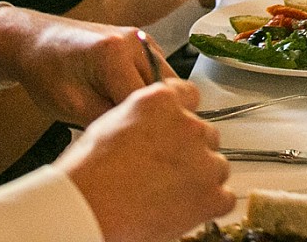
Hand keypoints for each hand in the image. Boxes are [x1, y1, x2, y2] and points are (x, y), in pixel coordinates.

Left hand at [0, 8, 168, 125]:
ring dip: (153, 101)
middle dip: (154, 113)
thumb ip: (109, 120)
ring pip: (167, 81)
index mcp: (116, 54)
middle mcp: (136, 41)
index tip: (137, 145)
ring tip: (125, 117)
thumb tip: (138, 137)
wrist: (34, 42)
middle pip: (167, 89)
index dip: (145, 126)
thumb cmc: (45, 72)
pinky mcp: (143, 42)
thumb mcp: (72, 106)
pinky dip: (147, 90)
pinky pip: (158, 72)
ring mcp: (142, 39)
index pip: (150, 101)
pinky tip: (124, 100)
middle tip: (132, 134)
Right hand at [56, 81, 233, 241]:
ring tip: (165, 195)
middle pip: (204, 134)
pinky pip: (223, 199)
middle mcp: (189, 125)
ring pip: (217, 166)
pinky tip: (181, 212)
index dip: (182, 115)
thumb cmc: (86, 176)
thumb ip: (144, 116)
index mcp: (162, 101)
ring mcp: (203, 160)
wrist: (84, 212)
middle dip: (189, 152)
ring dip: (199, 179)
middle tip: (163, 172)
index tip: (176, 130)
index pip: (189, 95)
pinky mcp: (210, 195)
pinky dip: (207, 207)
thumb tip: (154, 124)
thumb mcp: (111, 124)